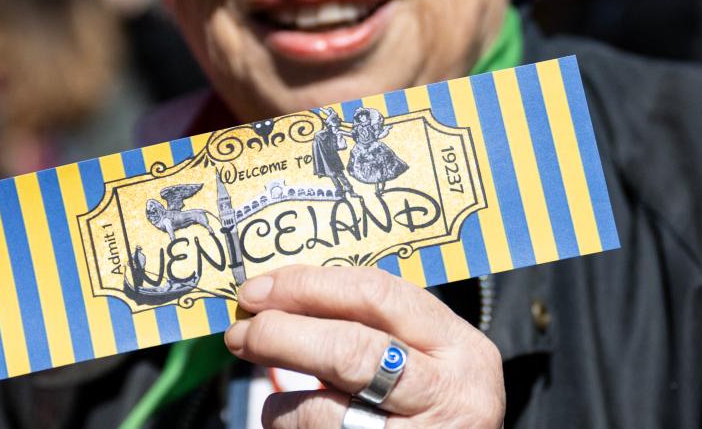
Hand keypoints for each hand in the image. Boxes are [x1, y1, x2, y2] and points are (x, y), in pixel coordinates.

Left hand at [224, 265, 504, 427]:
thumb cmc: (427, 407)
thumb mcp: (424, 359)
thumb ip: (372, 325)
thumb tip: (279, 295)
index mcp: (461, 348)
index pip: (377, 295)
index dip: (309, 286)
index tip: (260, 288)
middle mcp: (451, 395)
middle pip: (350, 351)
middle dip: (282, 335)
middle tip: (241, 332)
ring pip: (323, 412)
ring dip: (283, 404)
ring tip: (279, 405)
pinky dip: (290, 428)